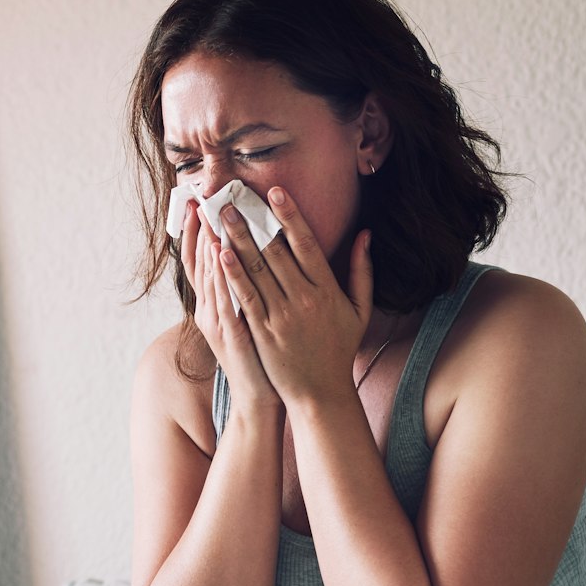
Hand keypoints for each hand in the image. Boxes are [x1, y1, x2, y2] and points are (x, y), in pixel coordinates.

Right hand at [176, 198, 277, 417]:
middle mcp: (210, 309)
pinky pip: (223, 299)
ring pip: (209, 276)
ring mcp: (217, 322)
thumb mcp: (251, 319)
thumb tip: (252, 257)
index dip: (196, 232)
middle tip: (198, 197)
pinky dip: (221, 276)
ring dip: (207, 244)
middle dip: (200, 228)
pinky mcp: (230, 334)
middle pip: (200, 262)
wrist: (261, 396)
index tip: (197, 202)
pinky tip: (221, 253)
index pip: (201, 260)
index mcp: (215, 303)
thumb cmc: (264, 356)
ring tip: (208, 214)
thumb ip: (249, 288)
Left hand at [213, 187, 373, 405]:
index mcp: (327, 289)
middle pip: (275, 251)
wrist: (321, 393)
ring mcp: (281, 316)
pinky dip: (232, 274)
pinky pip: (245, 297)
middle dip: (252, 221)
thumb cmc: (338, 350)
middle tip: (232, 196)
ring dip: (237, 240)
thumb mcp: (359, 309)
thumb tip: (365, 234)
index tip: (275, 192)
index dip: (290, 215)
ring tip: (220, 216)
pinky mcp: (262, 332)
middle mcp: (304, 298)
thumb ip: (362, 270)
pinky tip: (220, 254)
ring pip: (257, 270)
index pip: (306, 243)